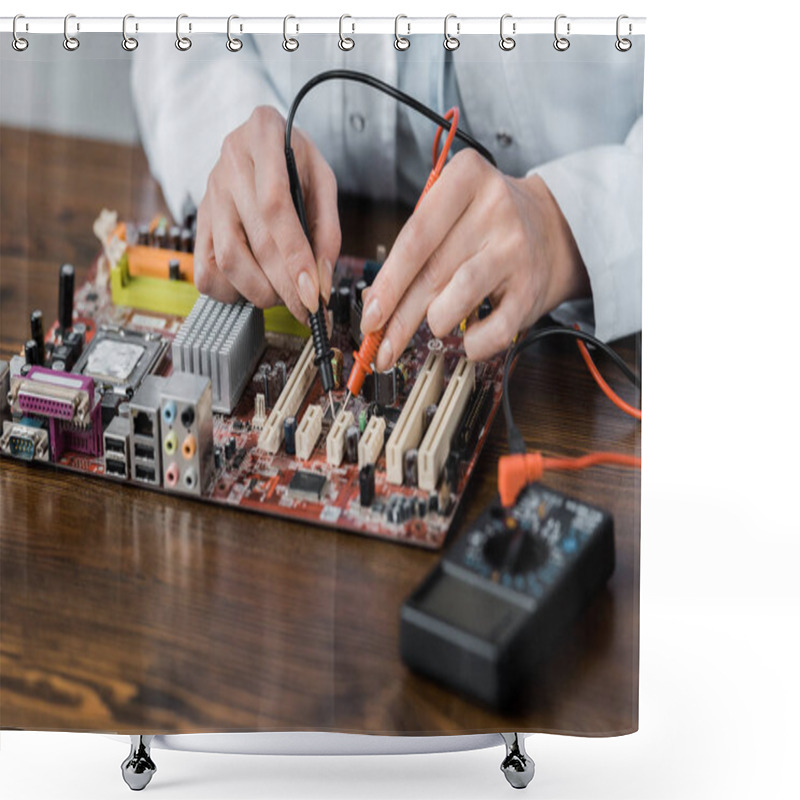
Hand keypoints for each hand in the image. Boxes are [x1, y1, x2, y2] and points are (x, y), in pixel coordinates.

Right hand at [193, 106, 340, 320]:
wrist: (258, 143)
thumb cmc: (295, 162)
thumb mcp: (322, 179)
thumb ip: (327, 228)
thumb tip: (322, 280)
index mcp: (263, 136)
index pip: (275, 207)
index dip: (295, 256)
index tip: (312, 293)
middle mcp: (230, 163)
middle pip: (254, 240)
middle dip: (284, 285)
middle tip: (306, 309)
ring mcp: (209, 192)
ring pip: (226, 259)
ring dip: (258, 290)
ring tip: (282, 296)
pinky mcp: (199, 219)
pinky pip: (204, 268)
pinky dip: (229, 291)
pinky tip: (252, 288)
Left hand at [361, 150, 589, 369]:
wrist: (554, 229)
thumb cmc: (489, 224)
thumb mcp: (452, 211)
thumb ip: (415, 247)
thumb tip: (377, 302)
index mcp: (467, 177)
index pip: (415, 237)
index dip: (388, 283)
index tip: (370, 314)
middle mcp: (495, 209)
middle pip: (431, 273)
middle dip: (399, 318)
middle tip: (379, 344)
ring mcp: (516, 249)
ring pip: (459, 298)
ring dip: (437, 322)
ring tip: (436, 323)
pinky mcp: (532, 289)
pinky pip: (494, 330)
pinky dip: (473, 344)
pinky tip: (468, 340)